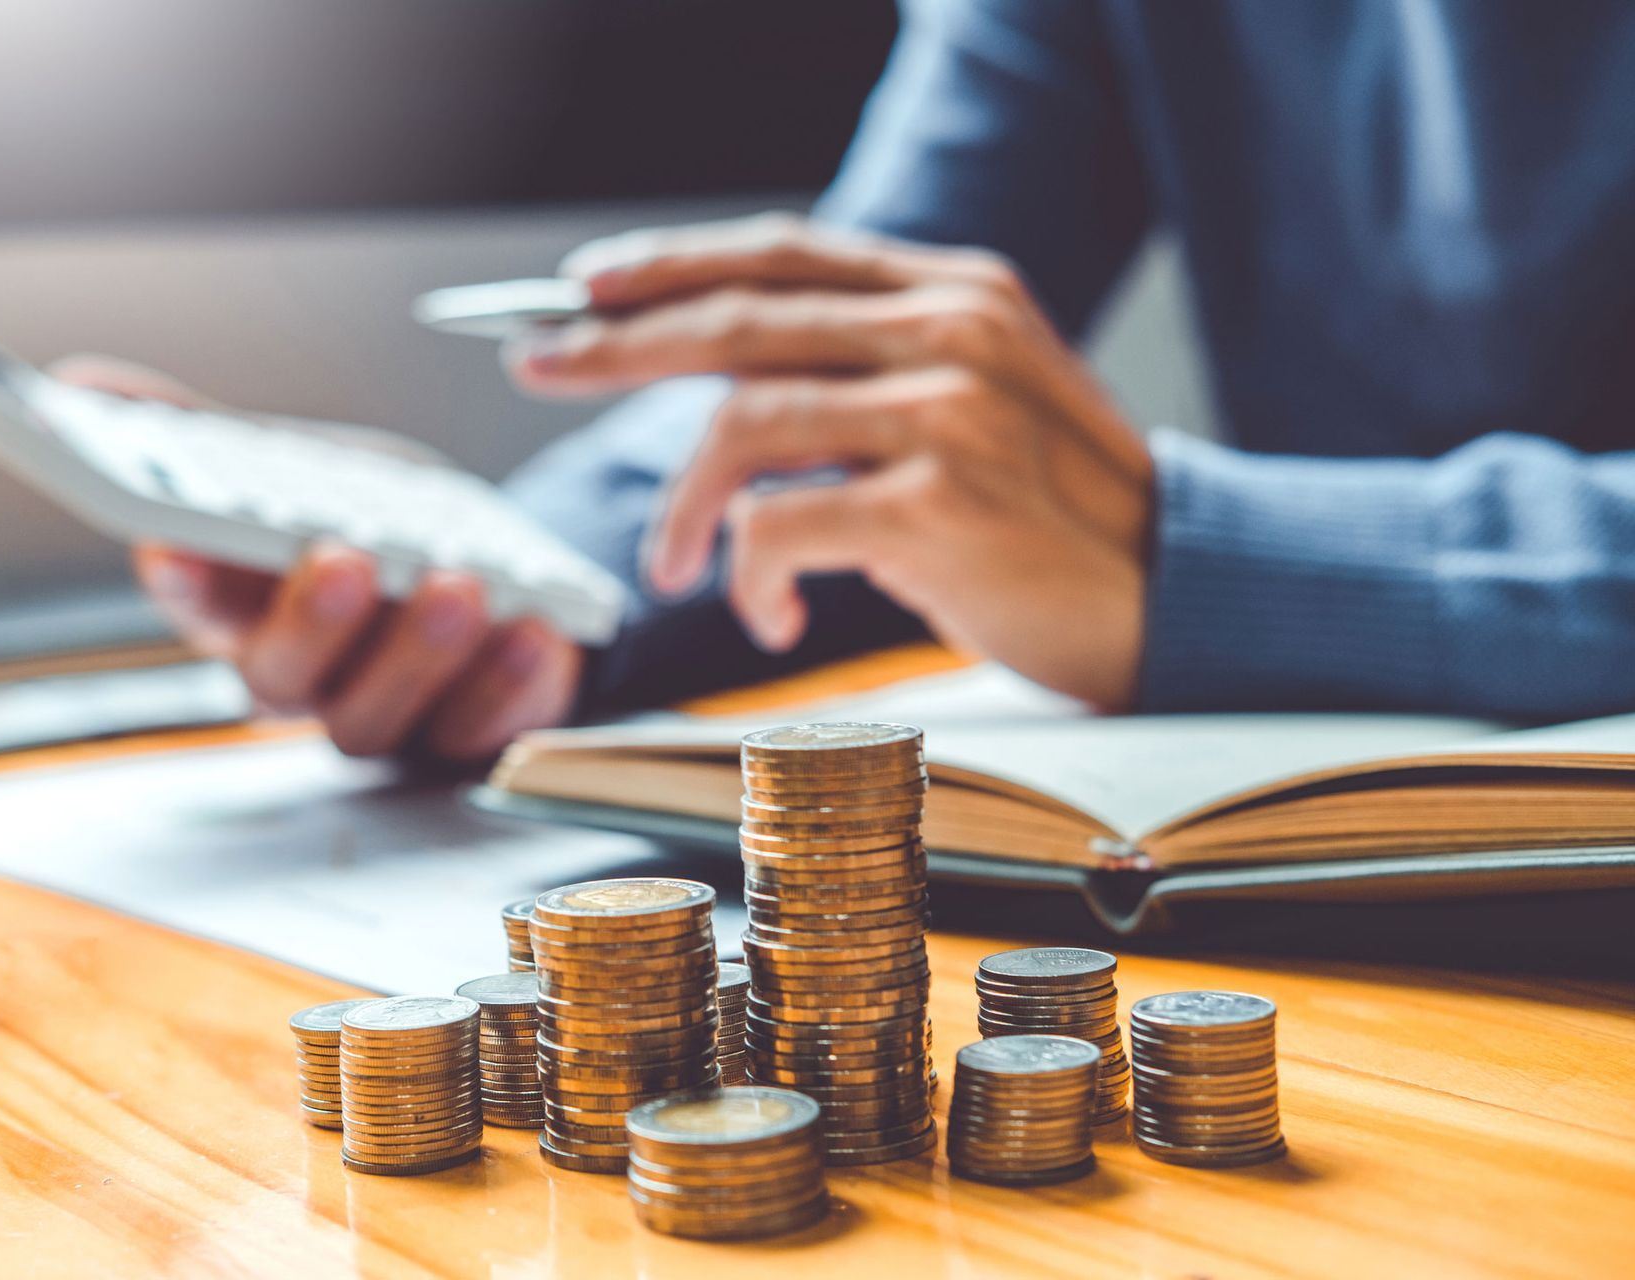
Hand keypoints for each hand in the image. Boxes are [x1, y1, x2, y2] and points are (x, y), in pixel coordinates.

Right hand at [48, 355, 582, 760]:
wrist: (483, 575)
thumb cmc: (365, 525)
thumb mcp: (292, 467)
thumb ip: (200, 437)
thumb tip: (80, 384)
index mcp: (238, 609)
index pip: (189, 599)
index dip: (179, 575)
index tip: (179, 539)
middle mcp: (300, 676)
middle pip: (280, 677)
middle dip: (312, 620)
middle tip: (347, 558)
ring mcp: (381, 714)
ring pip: (376, 715)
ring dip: (418, 652)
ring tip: (458, 583)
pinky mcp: (463, 733)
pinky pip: (479, 729)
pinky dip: (509, 682)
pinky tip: (535, 629)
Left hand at [505, 214, 1152, 709]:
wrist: (1174, 600)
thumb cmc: (1054, 520)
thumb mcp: (975, 408)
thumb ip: (872, 374)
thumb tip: (731, 387)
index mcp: (955, 294)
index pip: (782, 255)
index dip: (672, 264)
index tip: (585, 285)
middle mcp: (951, 330)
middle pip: (737, 317)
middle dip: (617, 343)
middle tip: (540, 363)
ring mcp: (947, 412)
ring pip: (742, 422)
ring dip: (685, 504)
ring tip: (675, 563)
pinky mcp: (938, 504)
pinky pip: (779, 524)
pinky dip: (747, 575)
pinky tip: (765, 616)